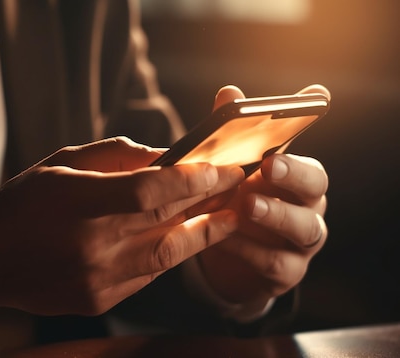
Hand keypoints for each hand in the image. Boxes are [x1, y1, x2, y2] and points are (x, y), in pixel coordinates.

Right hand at [0, 137, 244, 315]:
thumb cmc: (22, 203)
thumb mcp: (61, 164)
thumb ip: (115, 157)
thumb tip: (164, 155)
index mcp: (78, 202)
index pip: (152, 190)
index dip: (193, 179)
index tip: (222, 168)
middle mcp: (92, 245)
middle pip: (168, 221)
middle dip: (210, 201)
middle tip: (239, 185)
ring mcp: (98, 278)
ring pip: (169, 255)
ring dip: (204, 234)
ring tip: (231, 216)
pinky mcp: (99, 300)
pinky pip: (148, 275)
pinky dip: (170, 255)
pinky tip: (184, 239)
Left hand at [196, 85, 329, 305]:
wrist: (227, 258)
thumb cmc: (235, 203)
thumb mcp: (229, 173)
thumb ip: (231, 137)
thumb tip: (228, 93)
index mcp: (297, 179)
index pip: (310, 160)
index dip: (306, 142)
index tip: (305, 127)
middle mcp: (308, 207)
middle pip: (316, 188)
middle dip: (293, 174)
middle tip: (268, 165)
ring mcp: (302, 242)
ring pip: (304, 228)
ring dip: (276, 215)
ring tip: (247, 205)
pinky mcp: (287, 272)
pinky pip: (276, 263)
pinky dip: (250, 251)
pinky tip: (224, 239)